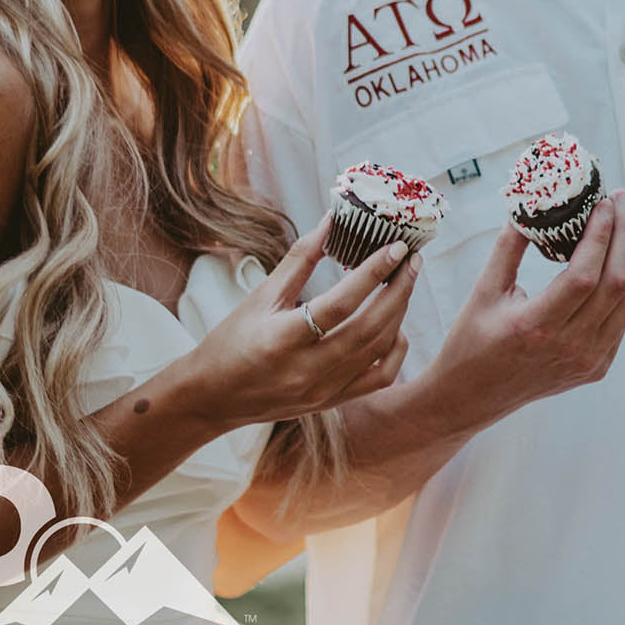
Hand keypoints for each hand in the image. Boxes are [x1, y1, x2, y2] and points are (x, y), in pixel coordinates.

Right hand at [185, 217, 419, 430]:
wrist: (213, 397)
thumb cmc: (231, 340)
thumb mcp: (260, 296)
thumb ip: (299, 260)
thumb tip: (331, 221)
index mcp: (282, 340)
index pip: (339, 305)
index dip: (371, 273)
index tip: (395, 247)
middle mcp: (307, 371)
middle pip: (368, 329)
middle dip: (397, 290)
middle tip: (411, 260)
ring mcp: (322, 392)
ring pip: (377, 352)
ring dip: (398, 314)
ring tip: (405, 282)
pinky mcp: (331, 403)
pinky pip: (378, 379)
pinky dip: (394, 351)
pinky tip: (396, 325)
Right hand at [430, 192, 624, 437]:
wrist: (472, 397)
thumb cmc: (471, 341)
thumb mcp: (483, 291)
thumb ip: (508, 247)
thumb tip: (529, 206)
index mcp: (536, 326)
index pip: (584, 274)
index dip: (600, 234)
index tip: (603, 202)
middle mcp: (569, 347)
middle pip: (617, 284)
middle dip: (624, 235)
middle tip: (620, 201)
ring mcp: (587, 361)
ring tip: (614, 229)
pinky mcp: (595, 368)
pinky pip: (621, 322)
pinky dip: (619, 289)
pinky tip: (605, 266)